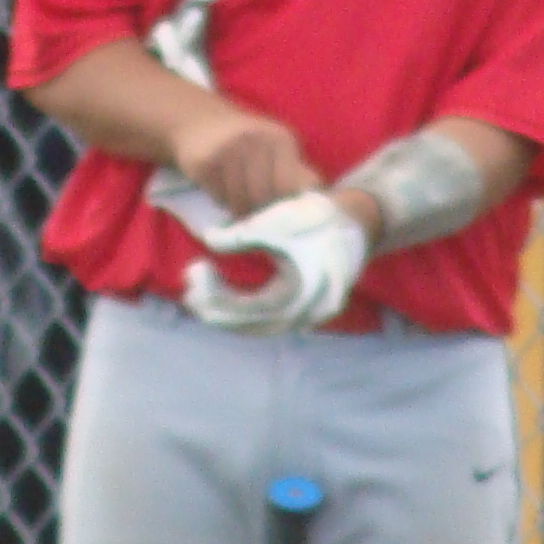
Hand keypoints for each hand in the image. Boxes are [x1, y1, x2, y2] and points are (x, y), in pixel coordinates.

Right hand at [172, 103, 320, 216]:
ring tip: (237, 203)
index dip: (282, 205)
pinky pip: (218, 197)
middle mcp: (256, 140)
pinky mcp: (204, 161)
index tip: (275, 212)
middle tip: (254, 214)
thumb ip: (297, 172)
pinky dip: (220, 200)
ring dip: (238, 209)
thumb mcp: (275, 148)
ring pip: (240, 200)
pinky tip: (220, 189)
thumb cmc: (245, 142)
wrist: (198, 120)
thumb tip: (322, 196)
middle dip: (259, 211)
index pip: (288, 188)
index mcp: (280, 139)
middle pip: (264, 197)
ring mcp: (228, 149)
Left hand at [182, 191, 370, 336]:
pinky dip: (242, 310)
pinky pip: (267, 318)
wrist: (356, 219)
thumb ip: (243, 233)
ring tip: (198, 289)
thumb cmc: (319, 217)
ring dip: (227, 311)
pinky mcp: (303, 308)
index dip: (218, 297)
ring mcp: (306, 315)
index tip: (194, 276)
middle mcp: (305, 314)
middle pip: (252, 325)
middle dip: (216, 309)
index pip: (250, 310)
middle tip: (188, 287)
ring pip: (259, 325)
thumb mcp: (279, 220)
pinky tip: (220, 293)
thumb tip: (208, 239)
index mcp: (302, 294)